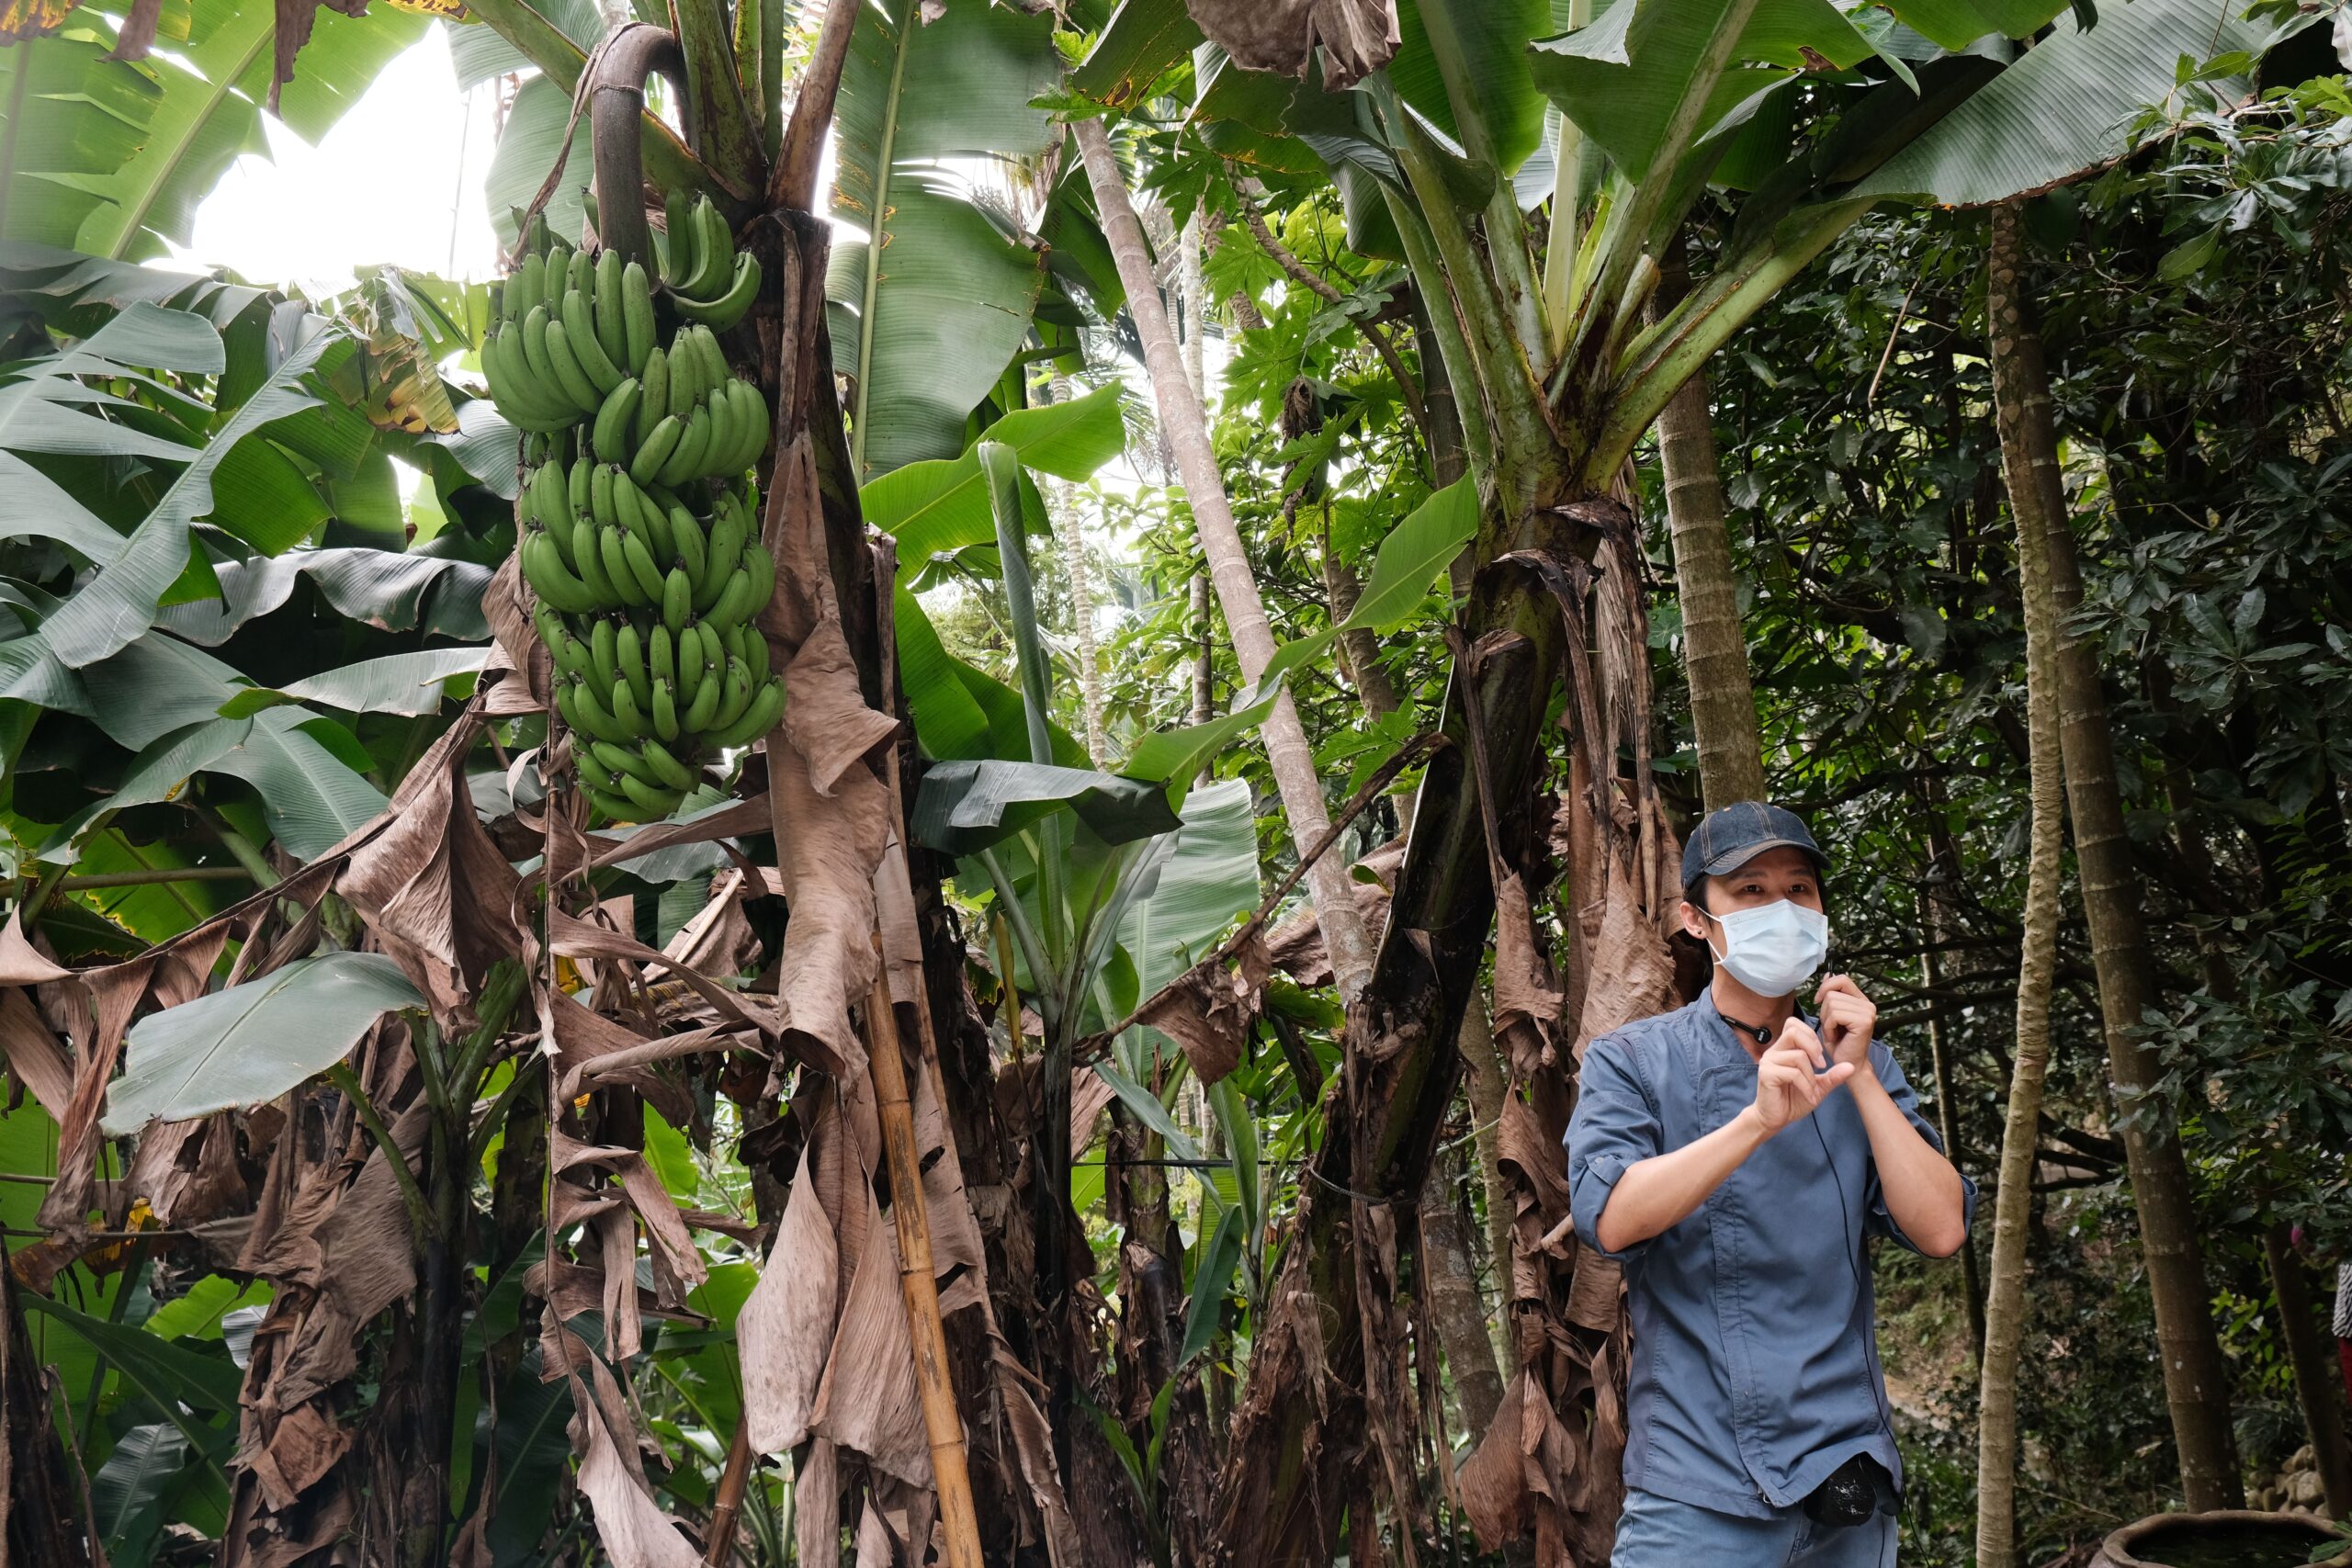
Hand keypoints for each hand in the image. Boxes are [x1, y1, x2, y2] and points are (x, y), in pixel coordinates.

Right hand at [1751, 1016, 1854, 1133]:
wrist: (1776, 1120)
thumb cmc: (1793, 1100)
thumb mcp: (1818, 1086)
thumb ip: (1832, 1075)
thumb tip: (1851, 1066)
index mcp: (1783, 1049)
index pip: (1793, 1024)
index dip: (1811, 1035)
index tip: (1819, 1057)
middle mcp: (1773, 1052)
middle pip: (1793, 1031)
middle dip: (1813, 1047)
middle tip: (1821, 1066)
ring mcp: (1768, 1062)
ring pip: (1798, 1055)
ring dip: (1811, 1075)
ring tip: (1813, 1090)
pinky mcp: (1766, 1074)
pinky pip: (1793, 1073)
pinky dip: (1806, 1086)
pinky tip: (1809, 1097)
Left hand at [1816, 973, 1876, 1069]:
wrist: (1847, 1065)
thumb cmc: (1839, 1042)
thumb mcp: (1830, 1014)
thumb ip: (1831, 994)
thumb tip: (1827, 974)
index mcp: (1861, 1000)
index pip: (1842, 979)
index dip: (1826, 987)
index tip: (1818, 1001)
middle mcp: (1868, 1004)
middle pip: (1832, 993)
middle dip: (1824, 1011)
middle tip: (1832, 1027)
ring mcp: (1867, 1012)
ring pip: (1831, 1003)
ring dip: (1826, 1020)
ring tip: (1834, 1032)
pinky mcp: (1864, 1021)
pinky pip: (1835, 1015)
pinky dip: (1829, 1027)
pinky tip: (1835, 1037)